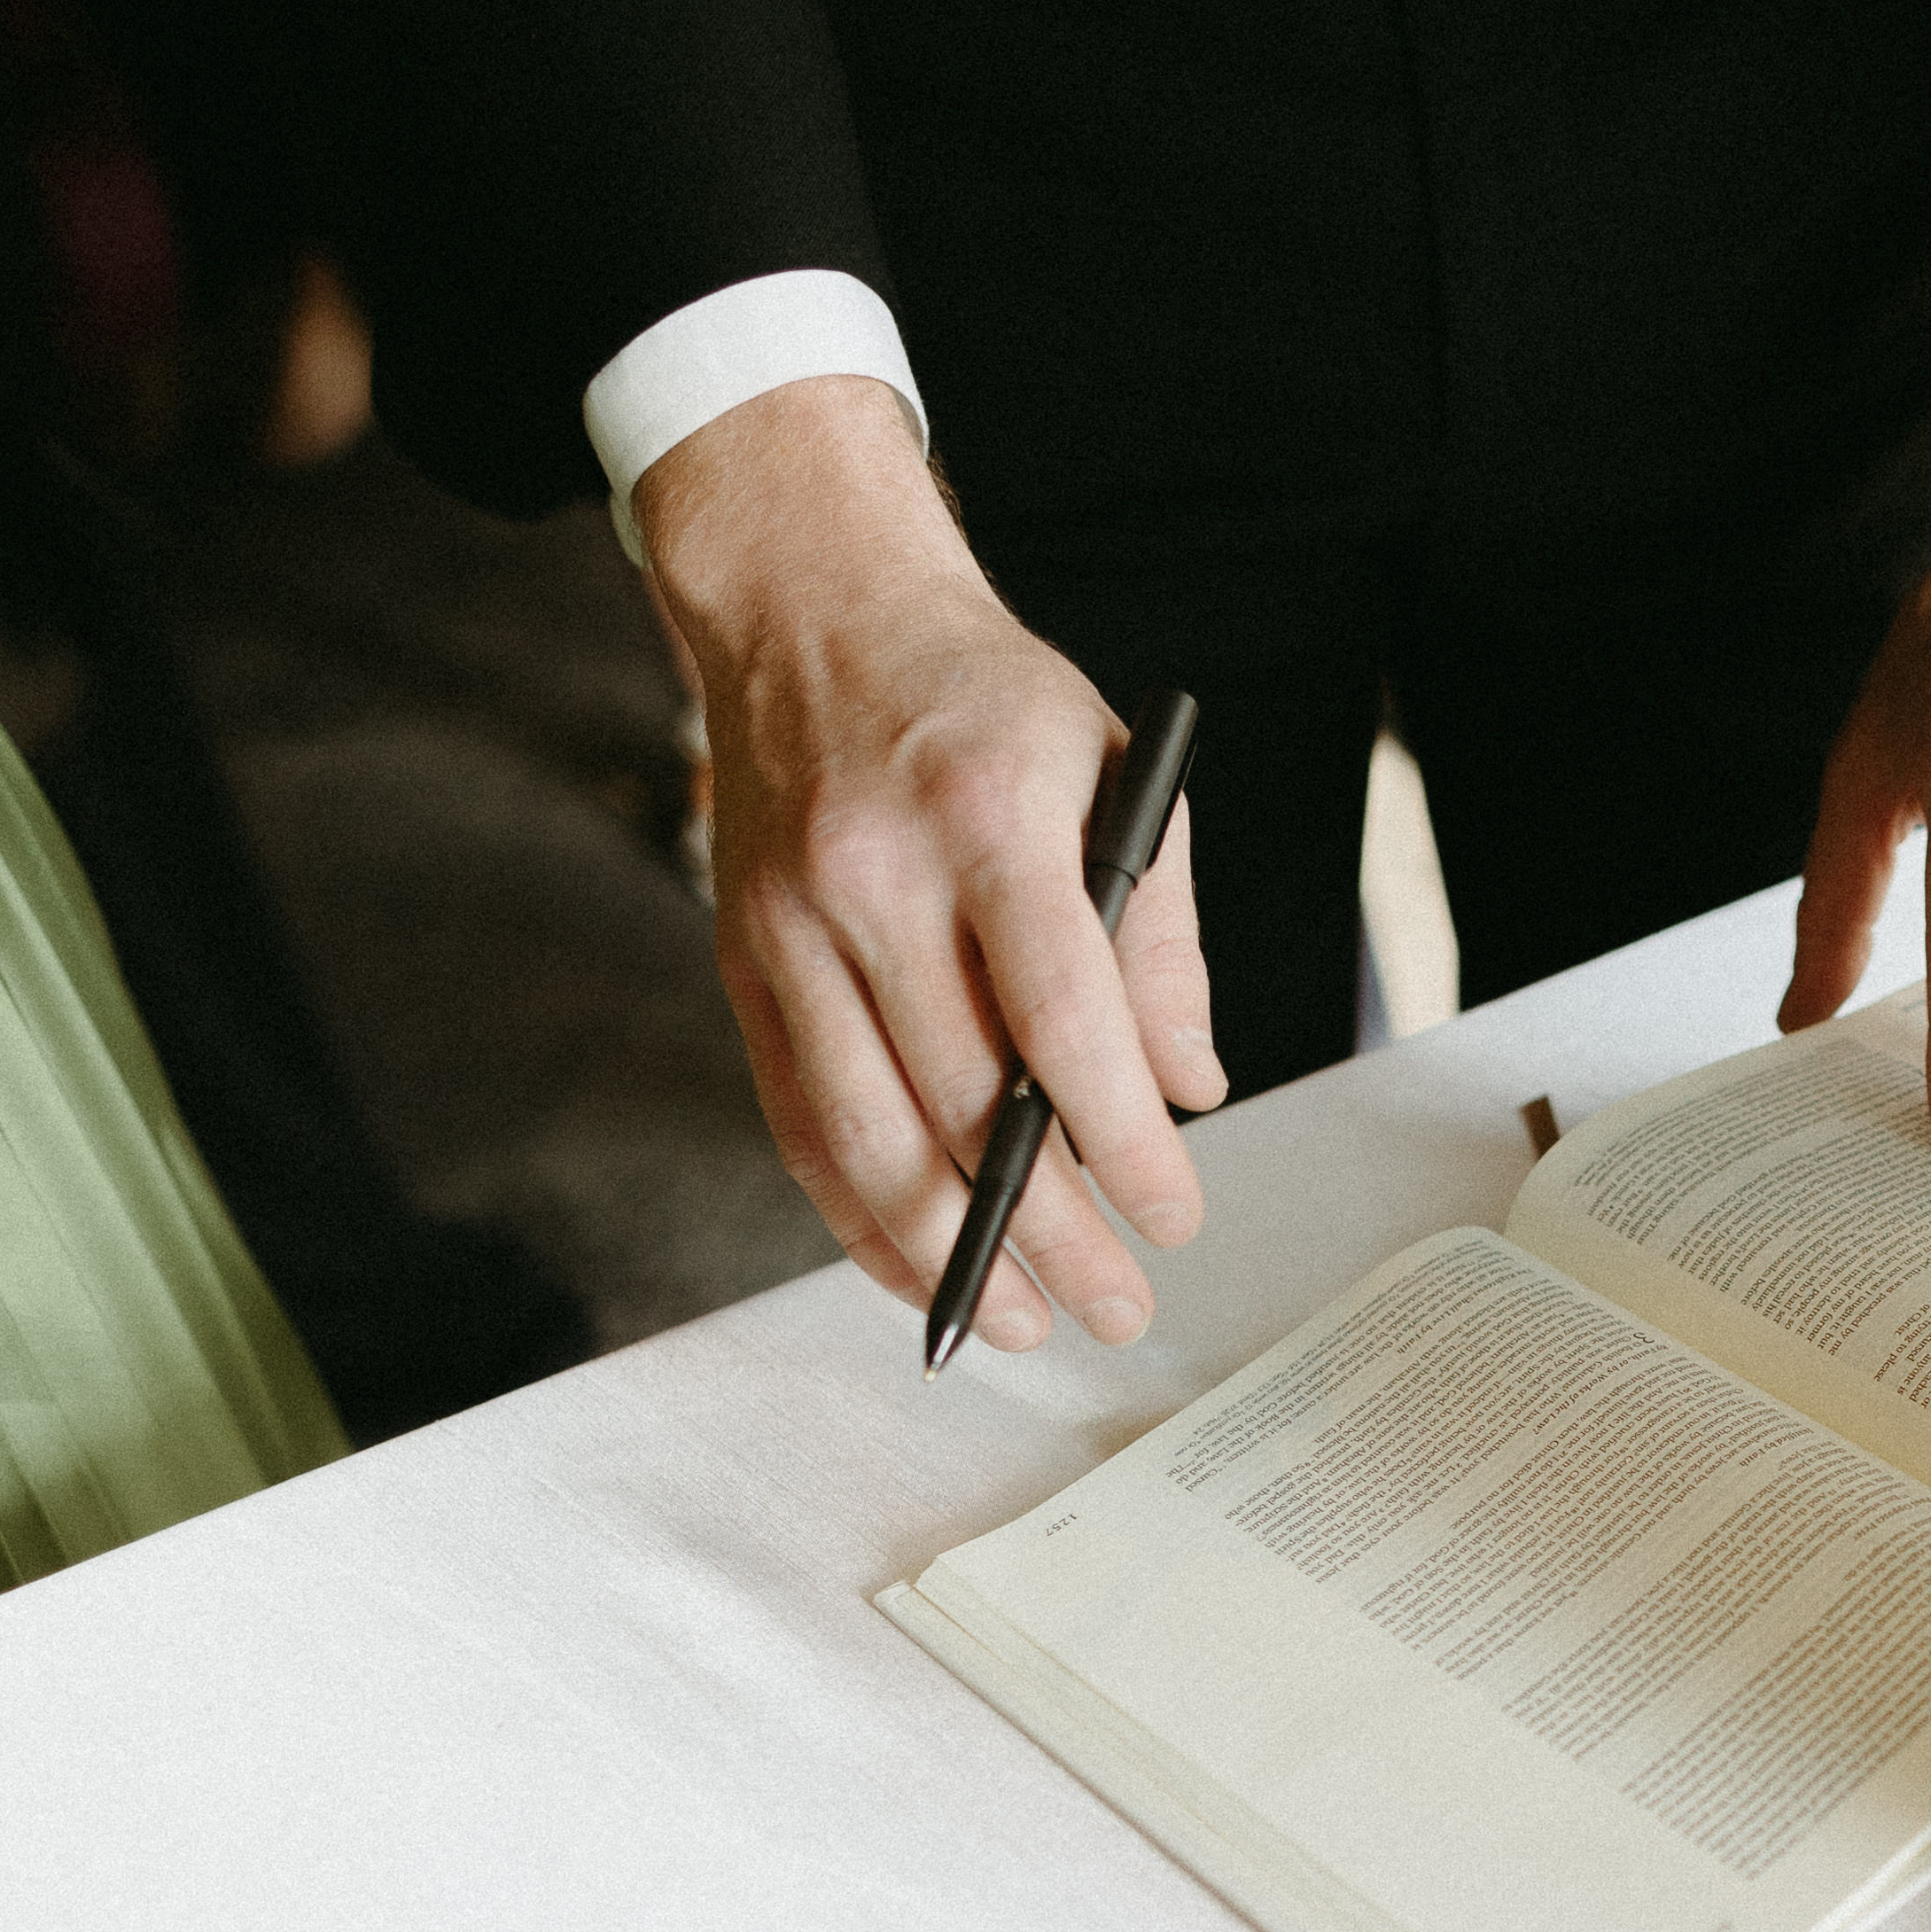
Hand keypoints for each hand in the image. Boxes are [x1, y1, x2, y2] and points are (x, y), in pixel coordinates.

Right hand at [641, 377, 1223, 1350]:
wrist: (814, 608)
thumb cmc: (986, 703)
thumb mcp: (1119, 771)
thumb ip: (1161, 933)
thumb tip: (1188, 1085)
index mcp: (988, 819)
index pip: (1063, 1020)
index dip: (1123, 1142)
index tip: (1174, 1216)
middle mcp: (873, 878)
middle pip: (966, 1103)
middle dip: (1051, 1230)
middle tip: (1120, 1305)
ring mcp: (791, 927)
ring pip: (870, 1138)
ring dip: (950, 1255)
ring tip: (1023, 1323)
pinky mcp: (743, 965)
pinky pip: (800, 1126)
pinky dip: (860, 1218)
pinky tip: (923, 1270)